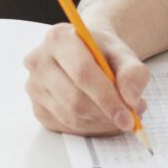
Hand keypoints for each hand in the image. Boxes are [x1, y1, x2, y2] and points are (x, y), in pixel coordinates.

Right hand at [22, 21, 150, 136]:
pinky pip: (66, 128)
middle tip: (129, 120)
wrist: (86, 52)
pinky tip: (103, 119)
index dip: (107, 98)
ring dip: (100, 124)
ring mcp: (34, 87)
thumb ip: (133, 72)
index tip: (129, 116)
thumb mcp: (123, 53)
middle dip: (106, 115)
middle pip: (74, 100)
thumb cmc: (102, 51)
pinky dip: (90, 129)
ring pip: (70, 117)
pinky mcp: (38, 108)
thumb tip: (131, 99)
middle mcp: (39, 61)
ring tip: (120, 116)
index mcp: (59, 38)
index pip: (82, 74)